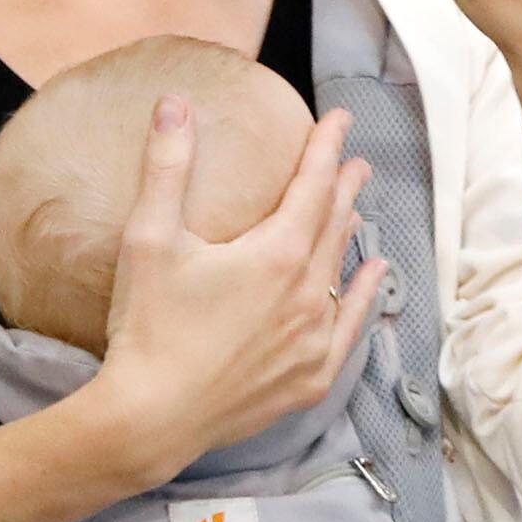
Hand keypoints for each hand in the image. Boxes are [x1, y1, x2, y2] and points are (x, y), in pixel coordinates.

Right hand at [83, 97, 377, 480]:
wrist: (152, 417)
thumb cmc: (148, 327)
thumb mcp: (149, 239)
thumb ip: (167, 166)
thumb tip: (174, 104)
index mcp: (274, 254)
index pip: (313, 185)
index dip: (326, 148)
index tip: (338, 120)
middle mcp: (306, 293)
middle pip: (334, 225)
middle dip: (343, 187)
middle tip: (353, 160)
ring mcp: (312, 339)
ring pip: (341, 271)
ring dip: (349, 234)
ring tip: (357, 209)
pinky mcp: (308, 377)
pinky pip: (349, 327)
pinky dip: (363, 295)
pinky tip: (374, 276)